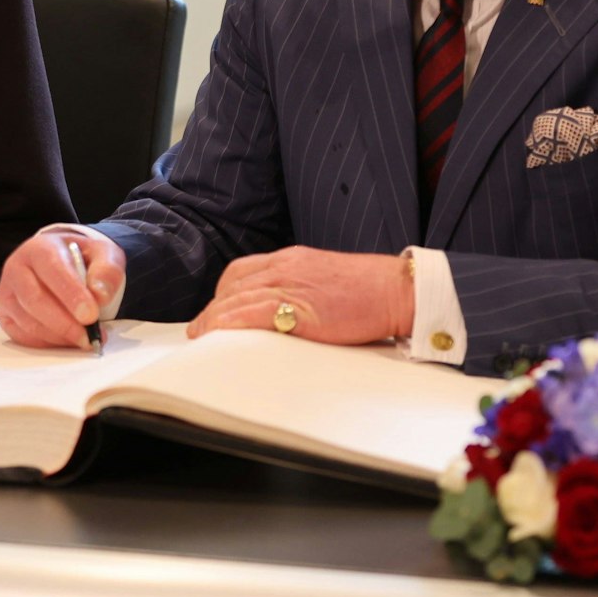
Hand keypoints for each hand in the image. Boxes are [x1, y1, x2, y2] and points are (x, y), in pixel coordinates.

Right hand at [0, 230, 125, 349]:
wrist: (61, 262)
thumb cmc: (81, 260)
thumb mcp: (102, 254)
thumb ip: (107, 270)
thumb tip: (100, 295)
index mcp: (39, 248)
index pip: (52, 270)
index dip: (71, 294)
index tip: (91, 315)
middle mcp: (16, 269)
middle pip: (35, 300)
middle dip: (65, 323)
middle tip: (90, 336)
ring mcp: (7, 294)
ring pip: (28, 322)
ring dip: (59, 336)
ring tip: (85, 339)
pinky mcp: (5, 316)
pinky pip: (23, 336)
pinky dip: (48, 343)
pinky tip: (67, 340)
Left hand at [186, 246, 412, 344]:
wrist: (397, 289)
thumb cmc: (371, 290)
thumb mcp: (327, 280)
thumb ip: (303, 289)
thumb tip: (287, 312)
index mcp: (293, 259)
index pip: (242, 271)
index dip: (223, 293)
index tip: (215, 311)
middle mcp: (286, 267)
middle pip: (233, 285)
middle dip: (213, 308)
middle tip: (201, 329)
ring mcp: (291, 284)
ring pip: (237, 298)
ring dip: (214, 319)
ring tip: (202, 337)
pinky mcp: (299, 307)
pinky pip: (252, 313)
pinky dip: (230, 323)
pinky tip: (219, 335)